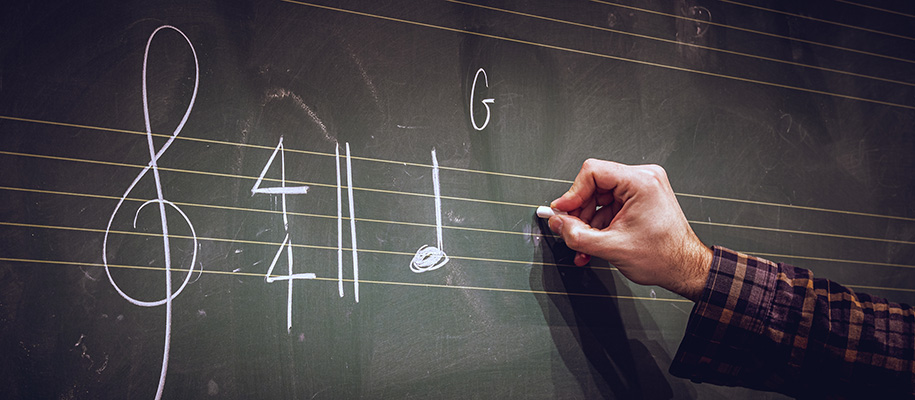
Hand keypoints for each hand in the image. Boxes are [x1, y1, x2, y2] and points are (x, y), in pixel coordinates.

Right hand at [547, 159, 712, 301]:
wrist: (686, 269)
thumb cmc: (664, 257)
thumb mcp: (611, 247)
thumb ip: (577, 235)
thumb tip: (556, 223)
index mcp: (640, 182)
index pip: (592, 172)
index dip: (572, 193)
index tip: (561, 211)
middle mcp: (644, 179)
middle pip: (595, 186)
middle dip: (580, 213)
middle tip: (570, 232)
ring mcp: (644, 189)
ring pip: (600, 199)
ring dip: (588, 223)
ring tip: (584, 246)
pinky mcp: (641, 200)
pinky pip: (611, 206)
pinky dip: (600, 224)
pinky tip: (594, 244)